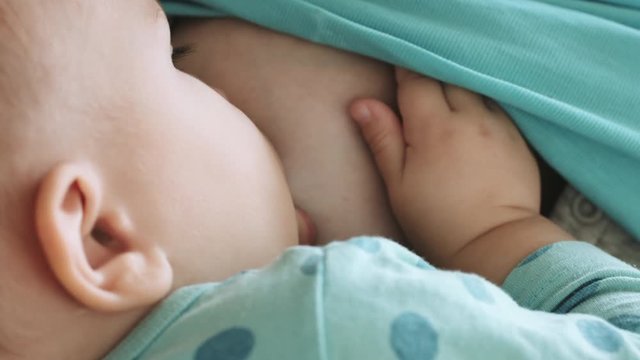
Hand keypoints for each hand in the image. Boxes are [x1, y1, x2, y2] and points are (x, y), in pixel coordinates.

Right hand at [350, 68, 541, 265]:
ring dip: (456, 87)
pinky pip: (496, 105)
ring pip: (473, 87)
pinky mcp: (517, 137)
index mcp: (433, 128)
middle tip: (417, 91)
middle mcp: (469, 117)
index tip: (396, 71)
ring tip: (444, 102)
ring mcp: (498, 125)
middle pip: (446, 77)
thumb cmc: (438, 219)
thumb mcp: (398, 185)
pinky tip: (471, 119)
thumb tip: (361, 104)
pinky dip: (480, 103)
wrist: (495, 243)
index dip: (404, 72)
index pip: (416, 80)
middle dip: (430, 77)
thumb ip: (382, 139)